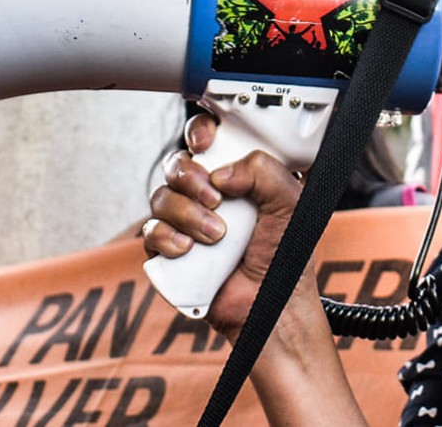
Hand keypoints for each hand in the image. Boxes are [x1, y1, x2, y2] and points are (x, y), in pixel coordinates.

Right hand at [143, 112, 311, 339]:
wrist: (271, 307)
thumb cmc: (286, 257)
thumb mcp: (291, 204)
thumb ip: (264, 171)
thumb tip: (222, 171)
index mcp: (237, 177)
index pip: (208, 140)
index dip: (200, 134)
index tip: (205, 143)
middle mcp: (209, 195)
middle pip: (177, 165)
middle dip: (190, 178)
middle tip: (215, 198)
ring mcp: (186, 222)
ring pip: (161, 197)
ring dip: (186, 213)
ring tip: (216, 235)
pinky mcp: (170, 250)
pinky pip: (150, 232)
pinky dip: (167, 237)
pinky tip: (189, 249)